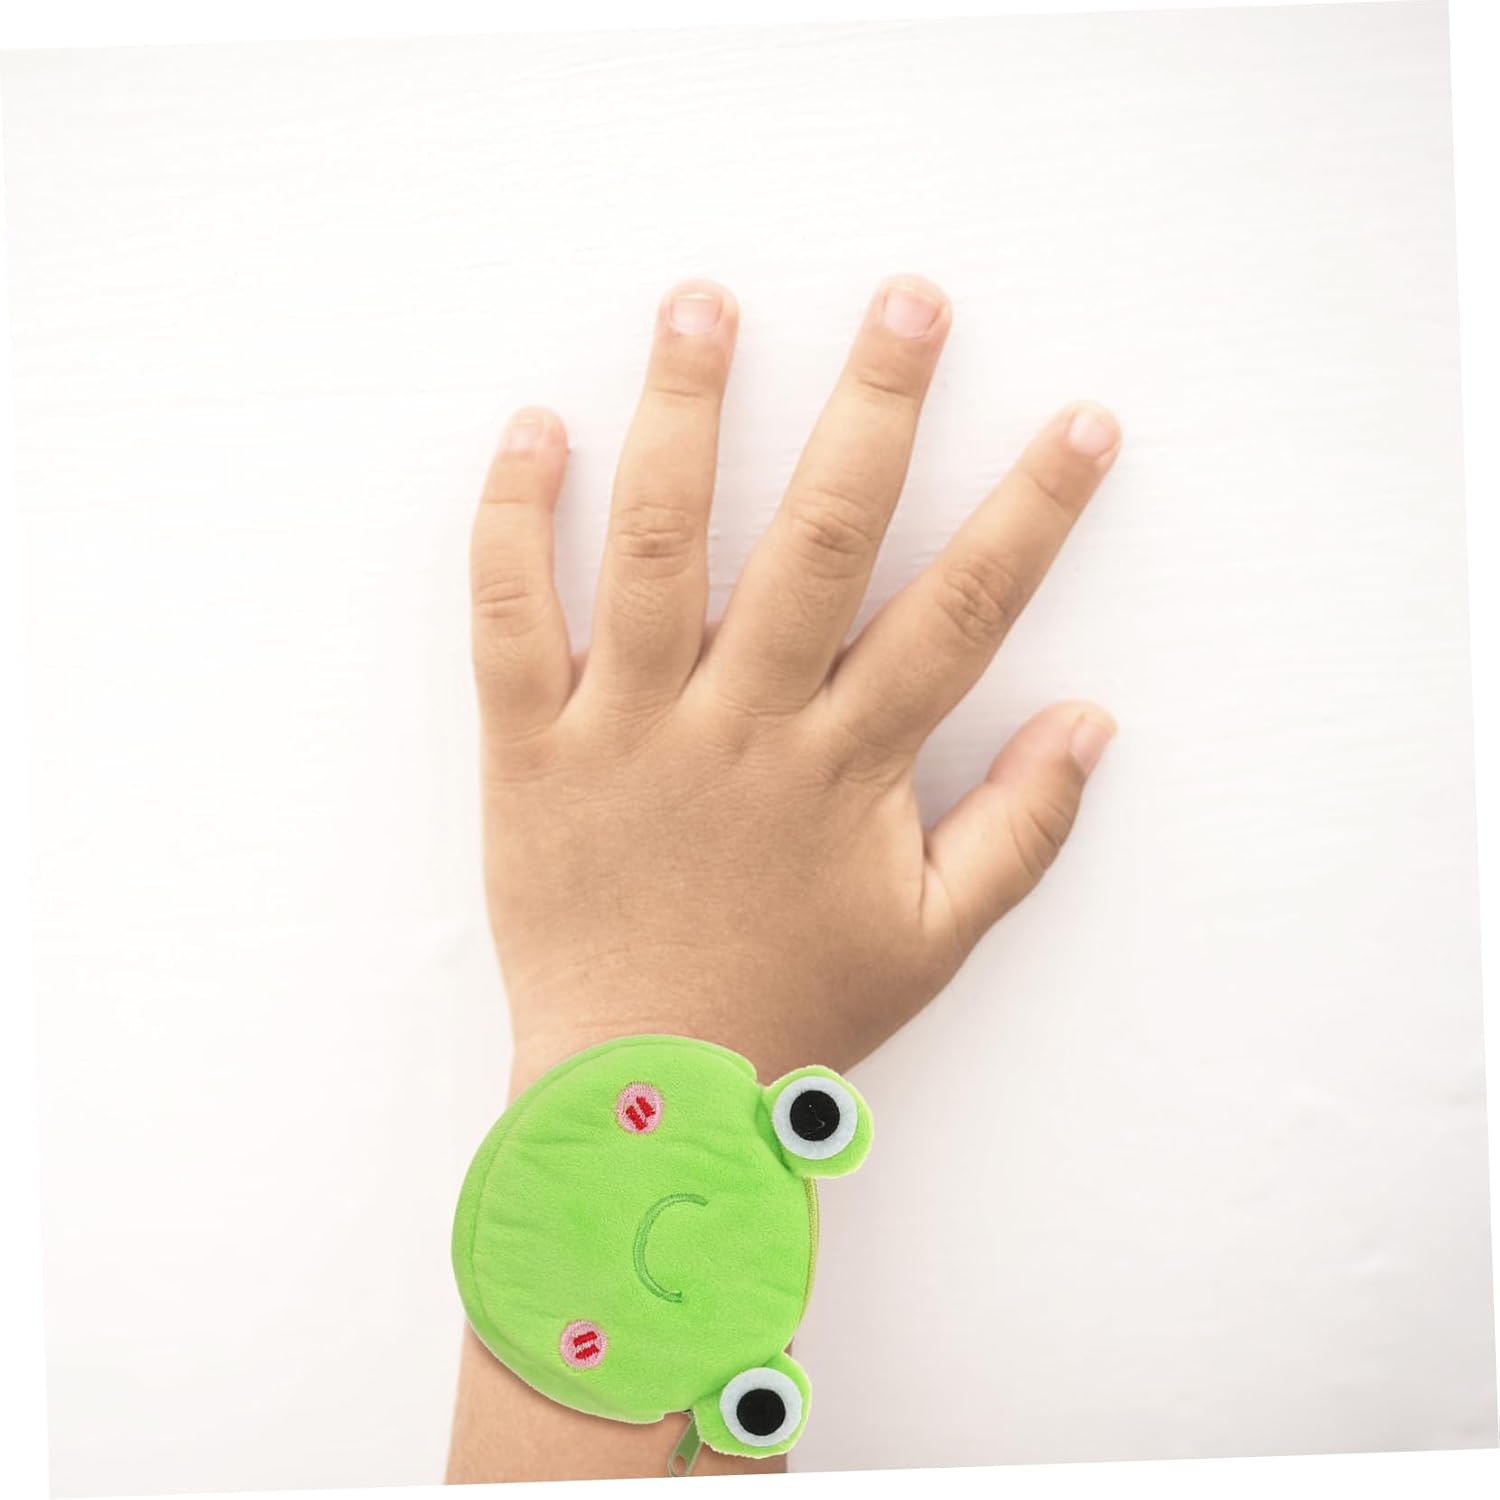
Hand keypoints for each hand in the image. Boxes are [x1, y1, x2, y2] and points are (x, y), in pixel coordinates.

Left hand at [471, 275, 1118, 1093]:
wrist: (635, 1097)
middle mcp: (743, 724)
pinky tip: (536, 427)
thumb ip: (1020, 832)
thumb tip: (1093, 723)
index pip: (963, 612)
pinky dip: (514, 520)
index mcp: (847, 767)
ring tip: (704, 303)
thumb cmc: (787, 1014)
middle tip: (907, 299)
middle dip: (873, 410)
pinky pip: (510, 616)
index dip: (1032, 512)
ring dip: (684, 415)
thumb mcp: (931, 941)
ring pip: (658, 545)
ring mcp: (629, 727)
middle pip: (820, 540)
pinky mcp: (529, 746)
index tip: (1081, 422)